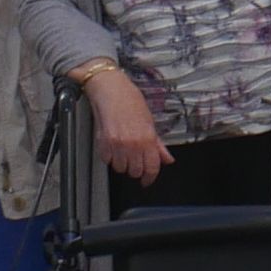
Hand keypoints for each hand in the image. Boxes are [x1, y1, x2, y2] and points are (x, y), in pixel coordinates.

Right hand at [85, 70, 167, 185]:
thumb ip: (157, 144)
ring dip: (122, 163)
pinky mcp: (102, 143)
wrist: (110, 89)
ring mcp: (116, 145)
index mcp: (147, 138)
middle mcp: (132, 144)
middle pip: (135, 171)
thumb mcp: (149, 121)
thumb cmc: (130, 100)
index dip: (150, 178)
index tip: (147, 180)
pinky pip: (107, 160)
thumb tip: (167, 158)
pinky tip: (113, 146)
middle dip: (136, 169)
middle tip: (135, 159)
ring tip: (123, 150)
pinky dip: (110, 157)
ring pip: (120, 168)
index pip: (151, 168)